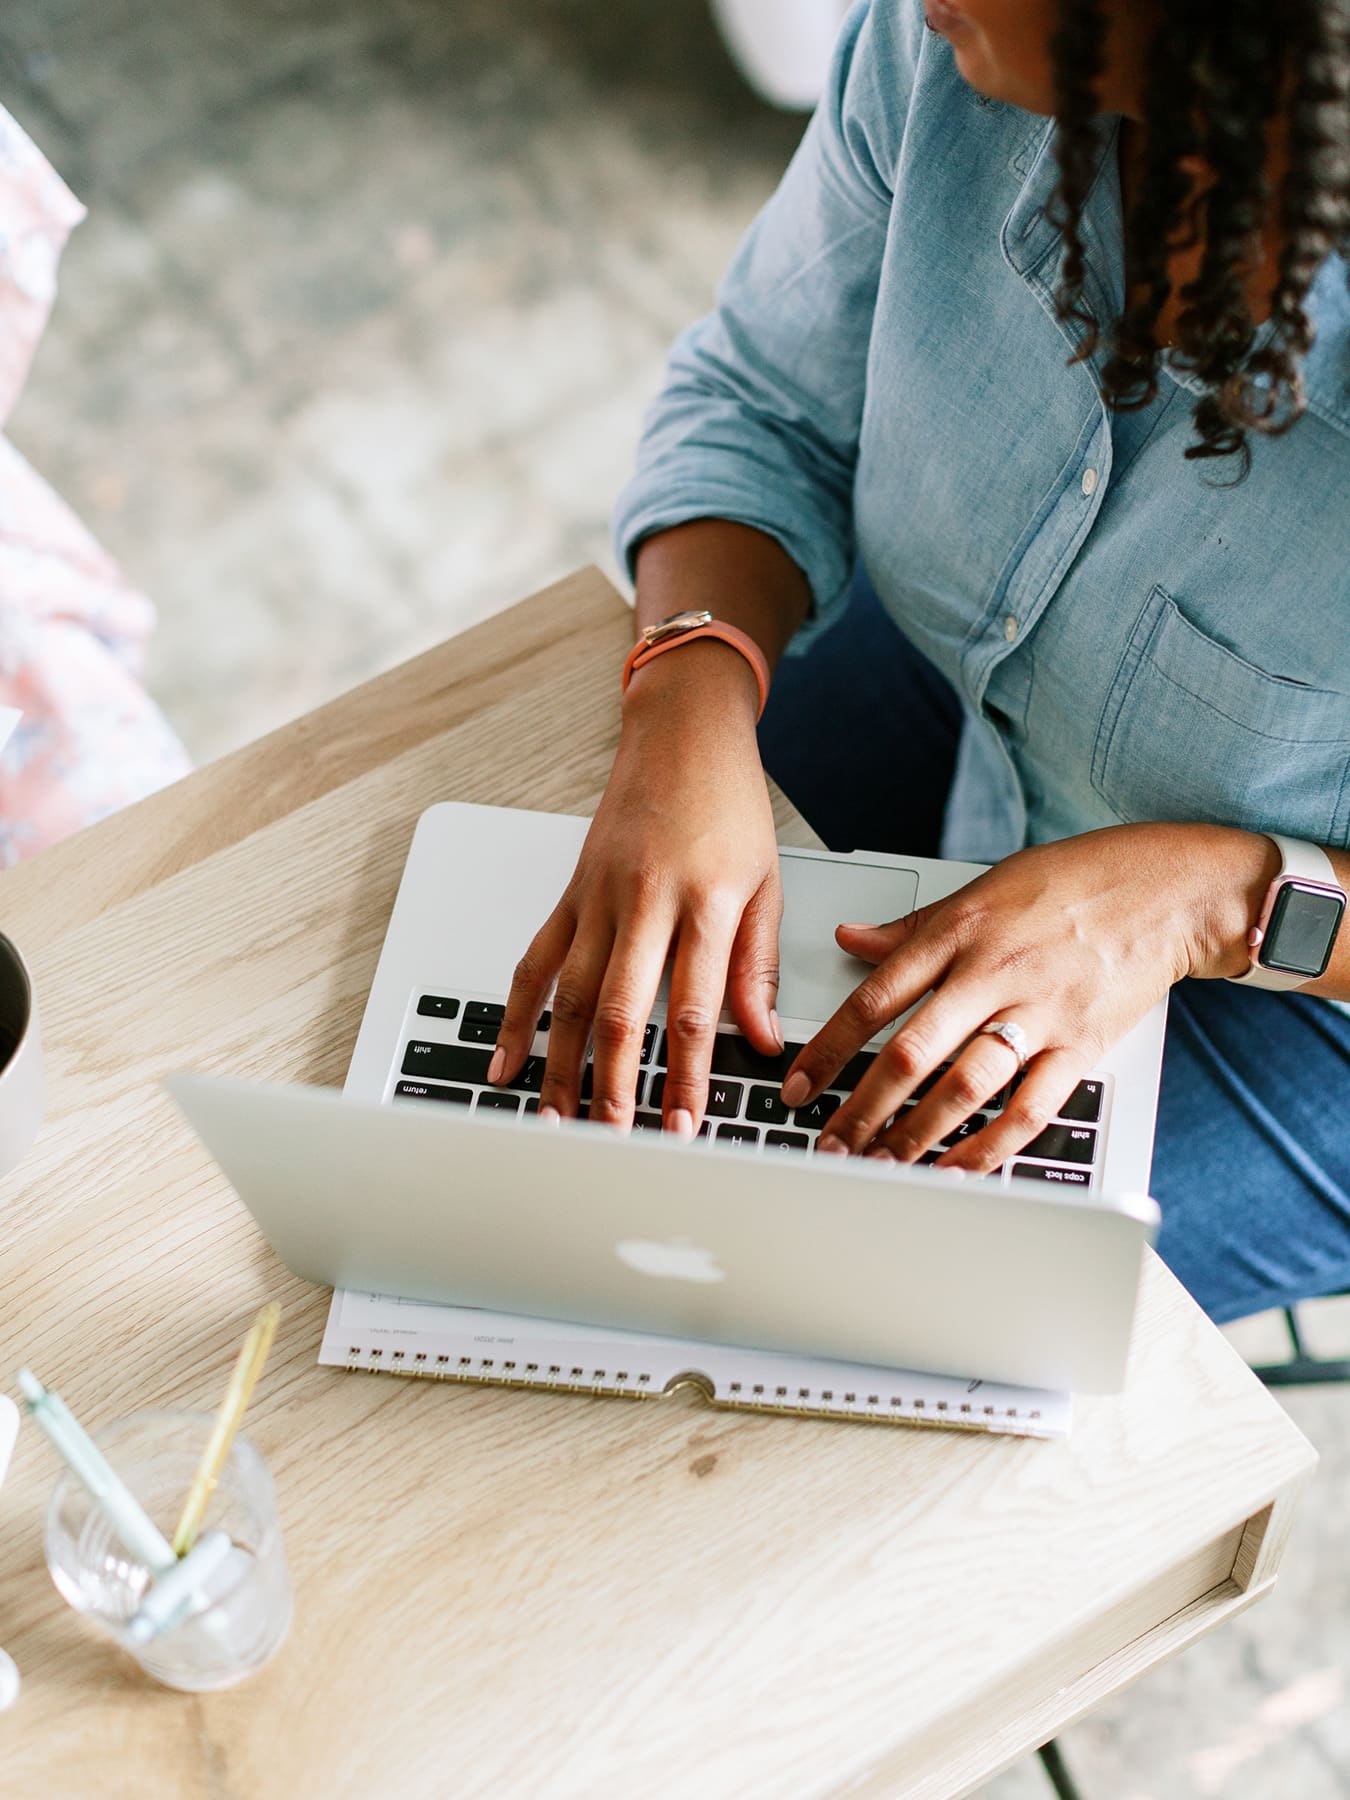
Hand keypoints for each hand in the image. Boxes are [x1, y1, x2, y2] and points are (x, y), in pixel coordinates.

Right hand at [491, 640, 784, 1133]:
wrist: (681, 732)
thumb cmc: (729, 804)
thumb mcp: (768, 882)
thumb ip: (758, 965)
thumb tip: (763, 1039)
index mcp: (705, 900)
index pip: (694, 1007)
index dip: (688, 1074)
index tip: (686, 1123)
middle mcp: (644, 900)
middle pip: (622, 1009)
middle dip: (615, 1084)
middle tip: (614, 1140)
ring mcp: (598, 897)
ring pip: (570, 995)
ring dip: (561, 1063)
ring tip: (559, 1118)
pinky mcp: (569, 894)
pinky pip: (534, 962)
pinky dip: (515, 1015)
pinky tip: (506, 1059)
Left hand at [784, 823, 1275, 1171]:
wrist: (1166, 889)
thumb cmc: (1072, 883)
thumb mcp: (981, 889)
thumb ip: (913, 926)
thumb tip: (850, 938)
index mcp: (957, 934)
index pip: (873, 998)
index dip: (827, 1050)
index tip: (799, 1088)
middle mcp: (991, 975)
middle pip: (910, 1053)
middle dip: (862, 1109)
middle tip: (830, 1147)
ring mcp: (1037, 1013)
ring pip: (964, 1087)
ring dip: (916, 1135)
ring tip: (881, 1167)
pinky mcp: (1081, 1045)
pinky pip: (1030, 1108)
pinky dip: (991, 1146)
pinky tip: (958, 1169)